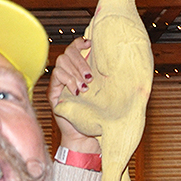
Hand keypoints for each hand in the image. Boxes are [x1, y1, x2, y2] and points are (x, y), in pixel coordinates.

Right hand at [48, 37, 100, 153]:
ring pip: (62, 62)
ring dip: (75, 71)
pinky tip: (77, 91)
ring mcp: (60, 82)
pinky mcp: (54, 91)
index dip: (80, 43)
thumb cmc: (97, 117)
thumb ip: (109, 82)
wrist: (85, 137)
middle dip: (80, 61)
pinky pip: (57, 76)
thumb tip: (127, 68)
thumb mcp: (106, 96)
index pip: (75, 48)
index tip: (90, 43)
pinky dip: (68, 80)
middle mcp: (68, 73)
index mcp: (80, 70)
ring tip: (85, 87)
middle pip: (68, 53)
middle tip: (91, 77)